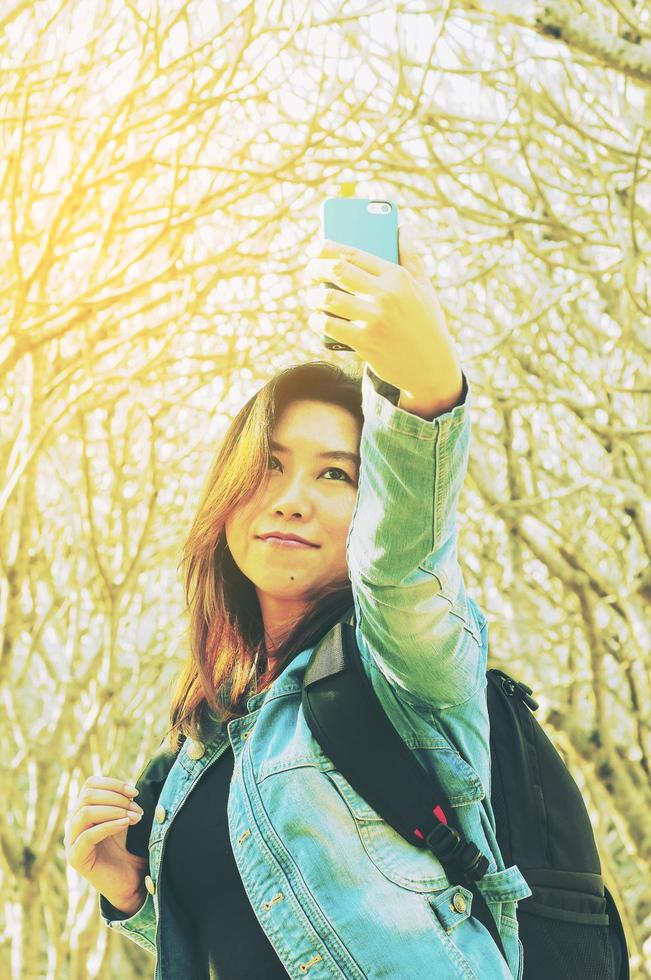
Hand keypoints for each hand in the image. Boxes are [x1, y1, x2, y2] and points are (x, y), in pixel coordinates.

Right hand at [64, 774, 147, 910]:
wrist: (128, 883)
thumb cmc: (127, 850)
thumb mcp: (123, 819)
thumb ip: (122, 802)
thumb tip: (130, 789)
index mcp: (83, 811)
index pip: (89, 785)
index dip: (113, 783)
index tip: (135, 791)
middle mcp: (73, 824)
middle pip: (87, 795)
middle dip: (116, 797)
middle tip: (138, 808)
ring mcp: (71, 841)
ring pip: (85, 812)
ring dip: (114, 810)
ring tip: (135, 817)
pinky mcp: (75, 858)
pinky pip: (87, 836)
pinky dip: (109, 826)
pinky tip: (126, 824)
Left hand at [303, 224, 462, 403]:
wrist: (432, 366)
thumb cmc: (426, 323)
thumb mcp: (424, 288)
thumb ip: (411, 257)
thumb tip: (403, 228)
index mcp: (397, 276)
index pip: (354, 254)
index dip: (327, 248)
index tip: (315, 249)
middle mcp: (385, 294)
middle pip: (337, 270)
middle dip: (315, 268)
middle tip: (310, 273)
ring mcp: (374, 319)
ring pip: (328, 298)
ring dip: (313, 296)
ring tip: (313, 298)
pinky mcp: (366, 342)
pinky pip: (329, 325)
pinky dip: (317, 320)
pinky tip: (317, 319)